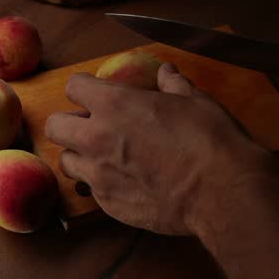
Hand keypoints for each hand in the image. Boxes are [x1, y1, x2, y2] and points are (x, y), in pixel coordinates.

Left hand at [45, 63, 278, 235]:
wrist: (222, 192)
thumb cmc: (211, 141)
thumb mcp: (195, 101)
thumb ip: (173, 85)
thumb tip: (167, 73)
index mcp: (114, 104)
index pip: (73, 86)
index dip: (85, 88)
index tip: (95, 93)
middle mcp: (97, 137)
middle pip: (55, 125)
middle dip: (70, 123)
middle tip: (93, 126)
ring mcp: (99, 175)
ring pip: (66, 162)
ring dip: (80, 156)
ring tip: (105, 157)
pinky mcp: (109, 205)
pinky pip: (91, 191)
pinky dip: (102, 185)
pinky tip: (126, 182)